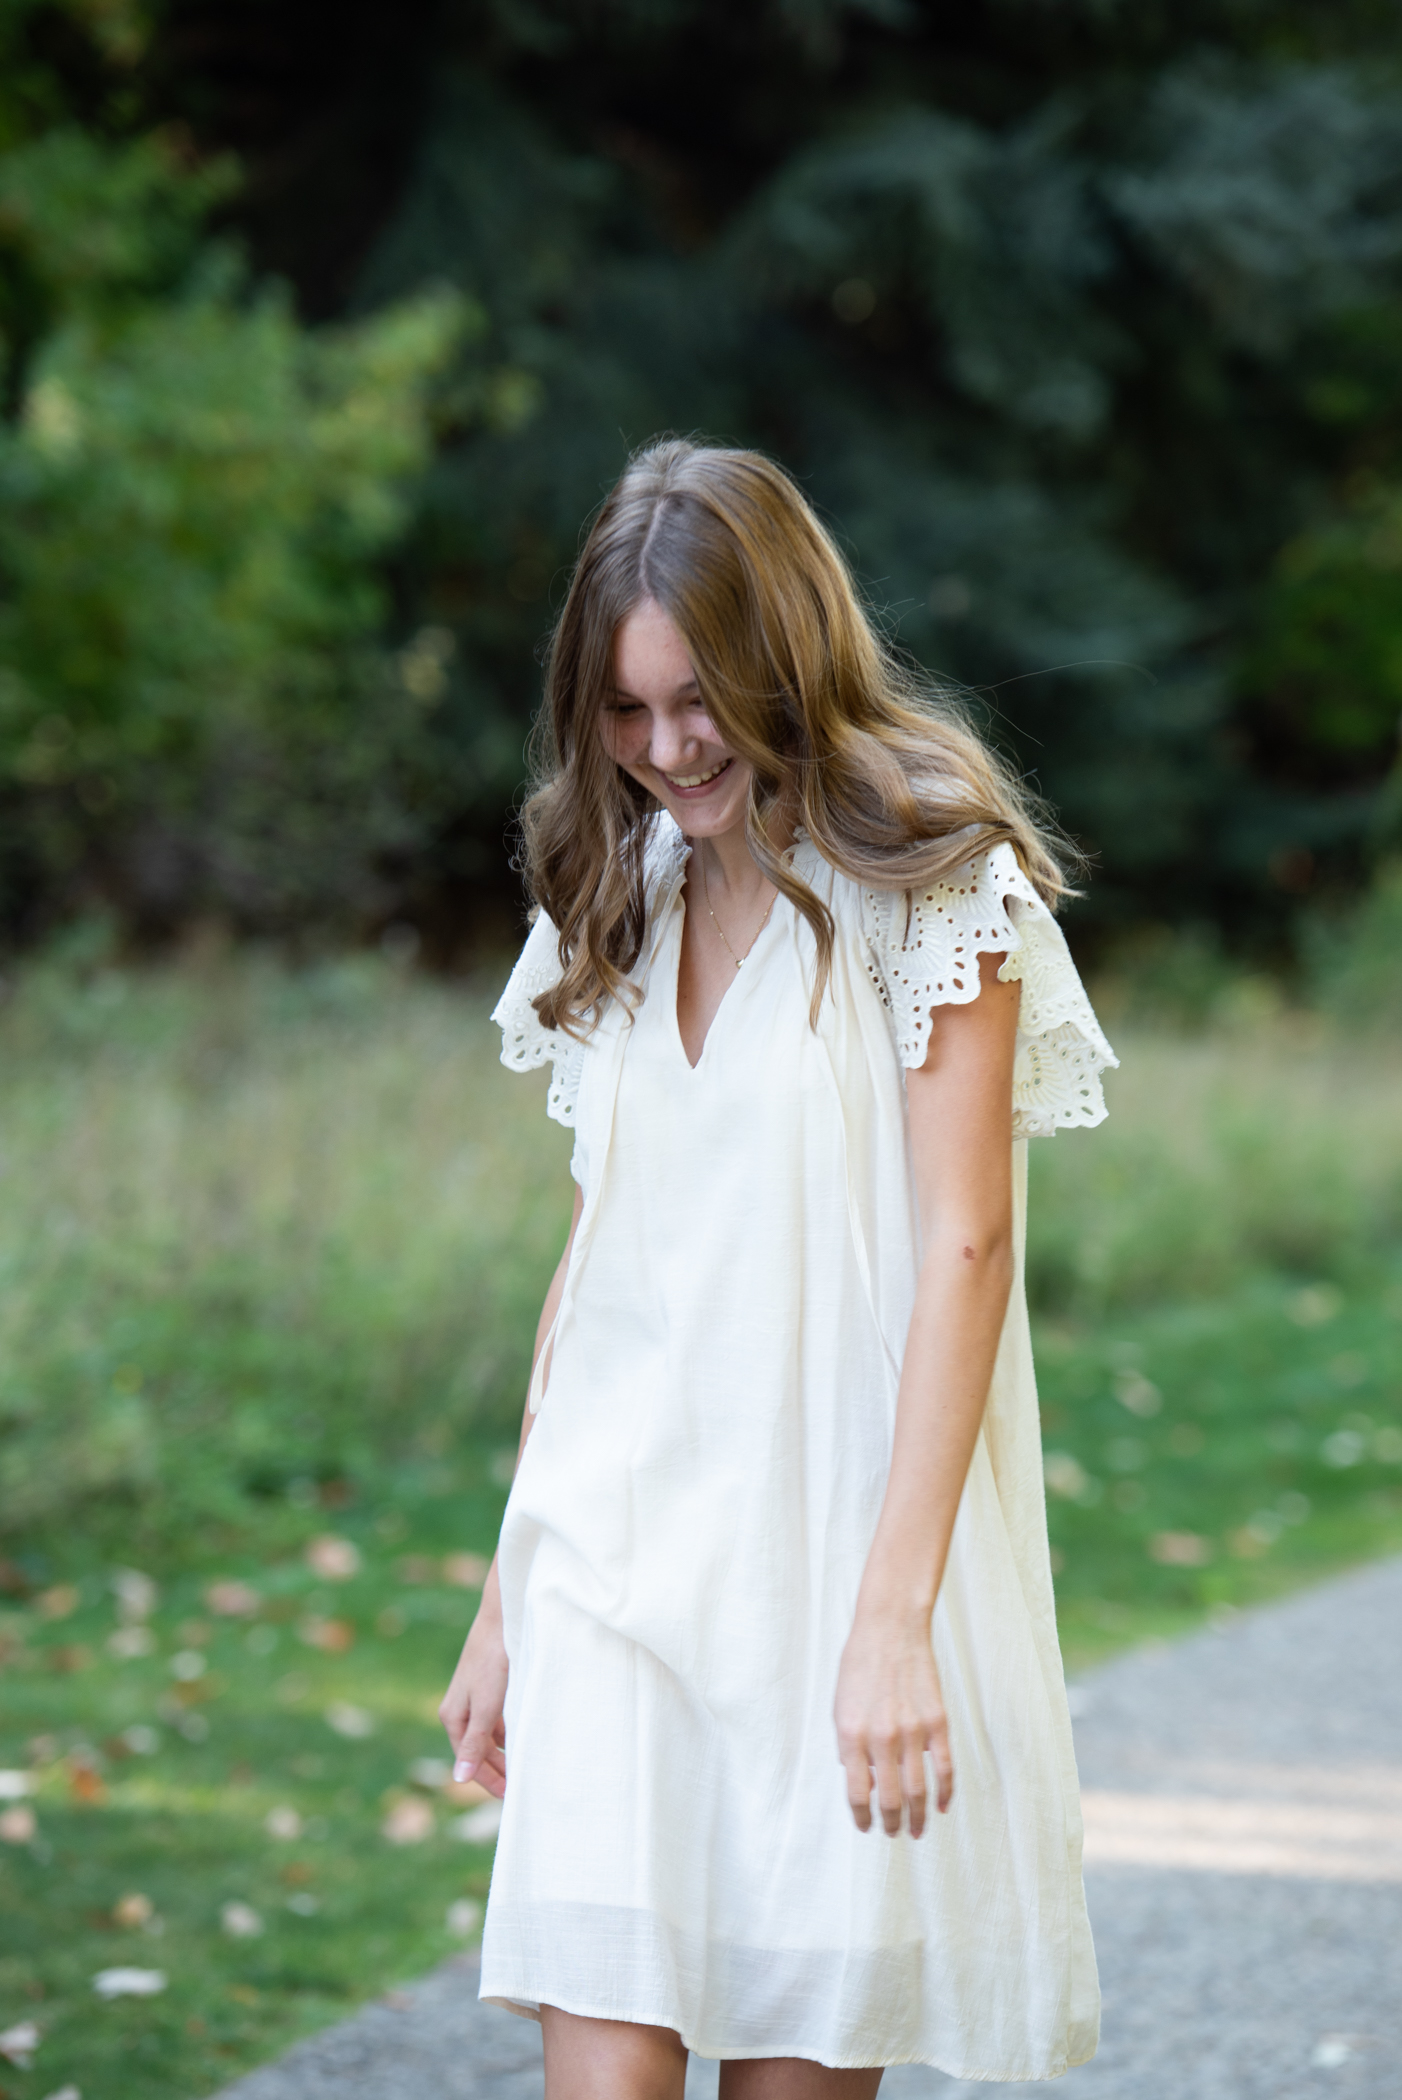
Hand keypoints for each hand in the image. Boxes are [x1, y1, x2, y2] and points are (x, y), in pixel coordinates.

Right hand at [439, 1581, 508, 1800]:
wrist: (503, 1617)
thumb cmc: (493, 1661)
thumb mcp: (486, 1707)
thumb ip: (474, 1743)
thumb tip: (458, 1779)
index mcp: (453, 1718)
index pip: (469, 1761)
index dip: (490, 1781)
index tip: (511, 1797)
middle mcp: (460, 1711)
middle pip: (478, 1752)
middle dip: (498, 1770)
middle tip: (523, 1786)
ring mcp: (474, 1699)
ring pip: (490, 1737)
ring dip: (506, 1752)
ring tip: (527, 1765)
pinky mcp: (489, 1688)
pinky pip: (498, 1720)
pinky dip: (510, 1732)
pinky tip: (525, 1736)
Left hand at [833, 1605, 951, 1837]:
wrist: (890, 1628)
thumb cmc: (859, 1666)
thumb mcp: (840, 1707)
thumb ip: (847, 1746)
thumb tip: (863, 1781)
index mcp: (852, 1735)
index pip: (857, 1794)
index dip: (862, 1817)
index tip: (866, 1827)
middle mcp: (881, 1738)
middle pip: (890, 1800)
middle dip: (891, 1824)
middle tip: (893, 1833)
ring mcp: (912, 1731)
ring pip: (918, 1791)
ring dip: (918, 1817)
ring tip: (917, 1830)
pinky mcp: (938, 1722)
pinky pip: (944, 1768)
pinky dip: (945, 1793)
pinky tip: (942, 1806)